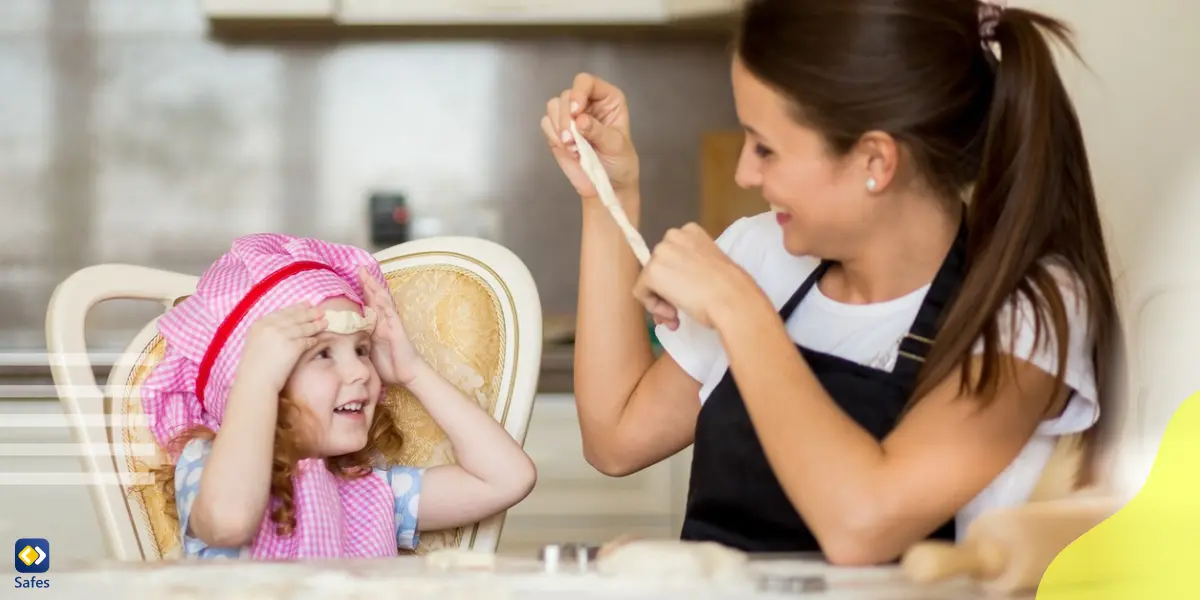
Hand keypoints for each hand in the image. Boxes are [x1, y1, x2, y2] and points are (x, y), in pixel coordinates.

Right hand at [237, 302, 326, 392]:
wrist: (255, 381)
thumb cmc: (254, 367)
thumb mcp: (256, 343)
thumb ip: (268, 332)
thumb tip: (284, 328)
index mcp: (259, 324)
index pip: (282, 312)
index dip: (296, 308)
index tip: (307, 304)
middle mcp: (270, 326)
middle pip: (295, 317)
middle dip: (309, 313)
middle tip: (321, 310)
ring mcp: (282, 335)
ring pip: (303, 327)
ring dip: (316, 325)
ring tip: (325, 322)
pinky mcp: (292, 346)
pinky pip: (307, 340)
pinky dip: (314, 339)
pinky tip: (319, 338)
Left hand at [359, 268, 422, 386]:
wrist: (407, 375)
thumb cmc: (390, 366)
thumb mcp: (368, 353)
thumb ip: (359, 344)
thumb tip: (341, 344)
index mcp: (376, 326)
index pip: (368, 306)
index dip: (361, 293)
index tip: (351, 280)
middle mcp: (384, 322)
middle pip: (374, 298)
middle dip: (367, 283)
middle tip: (359, 269)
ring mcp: (391, 324)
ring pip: (382, 301)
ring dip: (374, 287)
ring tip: (366, 274)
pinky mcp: (397, 329)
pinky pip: (390, 312)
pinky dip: (384, 301)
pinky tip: (378, 292)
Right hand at [541, 73, 640, 198]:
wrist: (608, 185)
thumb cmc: (620, 162)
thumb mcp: (616, 145)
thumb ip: (598, 131)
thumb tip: (580, 121)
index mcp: (606, 98)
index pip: (586, 82)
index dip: (578, 93)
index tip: (576, 113)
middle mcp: (587, 102)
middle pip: (566, 95)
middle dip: (566, 119)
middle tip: (574, 141)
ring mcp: (570, 116)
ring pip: (553, 107)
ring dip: (559, 128)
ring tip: (574, 148)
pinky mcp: (558, 130)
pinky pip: (546, 123)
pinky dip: (554, 136)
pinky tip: (568, 150)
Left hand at [633, 224, 760, 329]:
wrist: (731, 297)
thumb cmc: (731, 287)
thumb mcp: (711, 267)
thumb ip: (692, 269)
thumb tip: (678, 286)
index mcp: (691, 231)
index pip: (672, 255)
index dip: (677, 276)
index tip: (689, 291)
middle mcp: (672, 236)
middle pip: (659, 266)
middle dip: (666, 290)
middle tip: (679, 310)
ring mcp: (660, 253)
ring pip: (648, 280)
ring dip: (661, 301)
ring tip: (677, 316)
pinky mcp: (651, 272)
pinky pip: (641, 293)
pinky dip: (653, 307)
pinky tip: (673, 314)